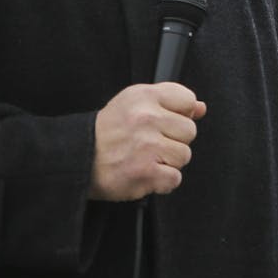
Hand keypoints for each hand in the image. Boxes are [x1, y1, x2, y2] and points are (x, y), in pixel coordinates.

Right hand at [90, 82, 206, 200]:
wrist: (76, 158)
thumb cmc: (108, 131)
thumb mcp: (134, 103)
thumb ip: (170, 101)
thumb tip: (201, 108)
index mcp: (144, 96)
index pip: (188, 101)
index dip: (180, 115)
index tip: (163, 123)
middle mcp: (146, 118)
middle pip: (190, 131)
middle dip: (174, 140)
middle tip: (149, 144)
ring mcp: (146, 146)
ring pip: (184, 156)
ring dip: (168, 162)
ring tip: (145, 158)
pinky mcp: (144, 171)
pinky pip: (174, 178)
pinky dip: (162, 182)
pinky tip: (144, 173)